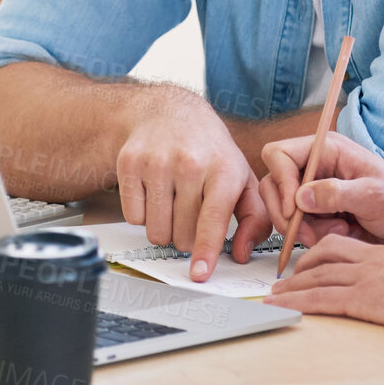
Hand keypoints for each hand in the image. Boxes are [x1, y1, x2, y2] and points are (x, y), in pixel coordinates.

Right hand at [115, 88, 272, 281]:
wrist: (170, 111)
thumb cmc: (210, 150)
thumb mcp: (242, 176)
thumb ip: (254, 218)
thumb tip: (243, 253)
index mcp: (223, 168)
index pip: (211, 220)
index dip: (205, 251)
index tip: (199, 273)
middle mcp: (190, 163)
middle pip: (181, 234)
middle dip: (186, 236)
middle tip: (190, 211)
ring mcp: (157, 162)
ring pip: (156, 231)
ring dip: (164, 228)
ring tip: (173, 202)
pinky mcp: (130, 163)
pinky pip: (133, 217)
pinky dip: (143, 214)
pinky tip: (154, 191)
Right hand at [258, 132, 383, 247]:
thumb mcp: (373, 195)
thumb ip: (336, 194)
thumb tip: (300, 198)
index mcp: (326, 150)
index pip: (279, 155)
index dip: (281, 181)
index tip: (293, 209)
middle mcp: (314, 167)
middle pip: (273, 184)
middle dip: (287, 212)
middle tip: (308, 232)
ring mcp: (312, 189)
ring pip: (282, 209)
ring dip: (303, 226)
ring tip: (338, 229)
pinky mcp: (315, 212)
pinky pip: (297, 225)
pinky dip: (311, 235)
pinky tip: (339, 232)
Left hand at [265, 236, 383, 329]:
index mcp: (380, 252)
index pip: (341, 245)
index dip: (319, 253)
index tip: (307, 262)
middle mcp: (367, 261)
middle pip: (323, 258)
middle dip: (300, 269)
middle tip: (283, 280)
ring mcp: (363, 279)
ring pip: (318, 277)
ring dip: (292, 287)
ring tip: (275, 295)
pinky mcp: (362, 299)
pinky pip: (323, 299)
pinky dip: (299, 302)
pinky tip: (284, 307)